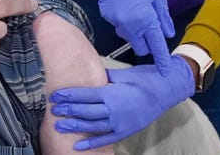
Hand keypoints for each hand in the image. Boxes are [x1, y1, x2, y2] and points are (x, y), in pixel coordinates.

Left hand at [49, 55, 194, 149]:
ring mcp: (119, 122)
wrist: (166, 90)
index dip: (68, 95)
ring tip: (59, 126)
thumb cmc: (146, 79)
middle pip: (85, 110)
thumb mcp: (124, 74)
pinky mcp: (125, 131)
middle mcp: (113, 109)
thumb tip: (91, 76)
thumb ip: (105, 77)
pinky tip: (78, 146)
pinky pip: (105, 139)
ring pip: (92, 126)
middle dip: (68, 110)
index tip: (55, 96)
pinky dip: (91, 143)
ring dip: (75, 126)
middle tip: (53, 110)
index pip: (84, 94)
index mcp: (112, 92)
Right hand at [76, 0, 174, 73]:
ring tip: (139, 11)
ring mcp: (114, 20)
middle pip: (140, 47)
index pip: (155, 46)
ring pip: (129, 37)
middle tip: (153, 28)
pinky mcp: (106, 14)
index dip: (161, 60)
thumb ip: (163, 18)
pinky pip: (120, 25)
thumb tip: (168, 34)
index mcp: (145, 18)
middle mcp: (128, 24)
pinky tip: (127, 5)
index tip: (166, 72)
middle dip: (148, 44)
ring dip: (136, 32)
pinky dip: (126, 22)